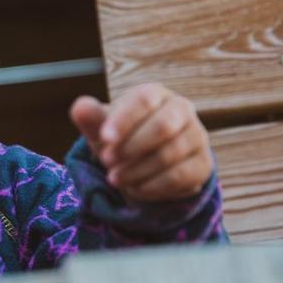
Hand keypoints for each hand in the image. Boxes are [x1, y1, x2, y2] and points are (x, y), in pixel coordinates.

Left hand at [70, 83, 212, 202]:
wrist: (144, 164)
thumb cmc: (121, 138)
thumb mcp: (103, 130)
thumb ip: (92, 119)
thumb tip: (79, 108)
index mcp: (156, 94)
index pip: (144, 100)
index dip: (124, 119)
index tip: (105, 139)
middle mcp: (182, 110)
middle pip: (163, 126)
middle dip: (131, 147)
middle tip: (107, 162)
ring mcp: (197, 136)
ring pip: (170, 154)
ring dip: (138, 170)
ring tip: (115, 178)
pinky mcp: (202, 164)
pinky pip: (180, 176)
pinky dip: (153, 186)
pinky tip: (134, 188)